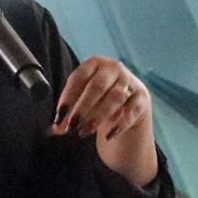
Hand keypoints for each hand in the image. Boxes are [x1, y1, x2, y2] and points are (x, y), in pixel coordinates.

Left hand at [51, 56, 157, 188]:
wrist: (129, 104)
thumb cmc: (99, 99)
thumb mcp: (82, 101)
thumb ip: (69, 113)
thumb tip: (55, 128)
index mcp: (95, 63)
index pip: (79, 76)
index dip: (68, 96)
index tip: (60, 114)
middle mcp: (114, 68)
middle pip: (97, 86)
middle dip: (83, 107)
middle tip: (72, 126)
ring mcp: (130, 81)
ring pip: (116, 97)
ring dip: (99, 116)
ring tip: (85, 131)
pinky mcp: (142, 98)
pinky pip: (131, 110)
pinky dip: (119, 124)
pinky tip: (107, 135)